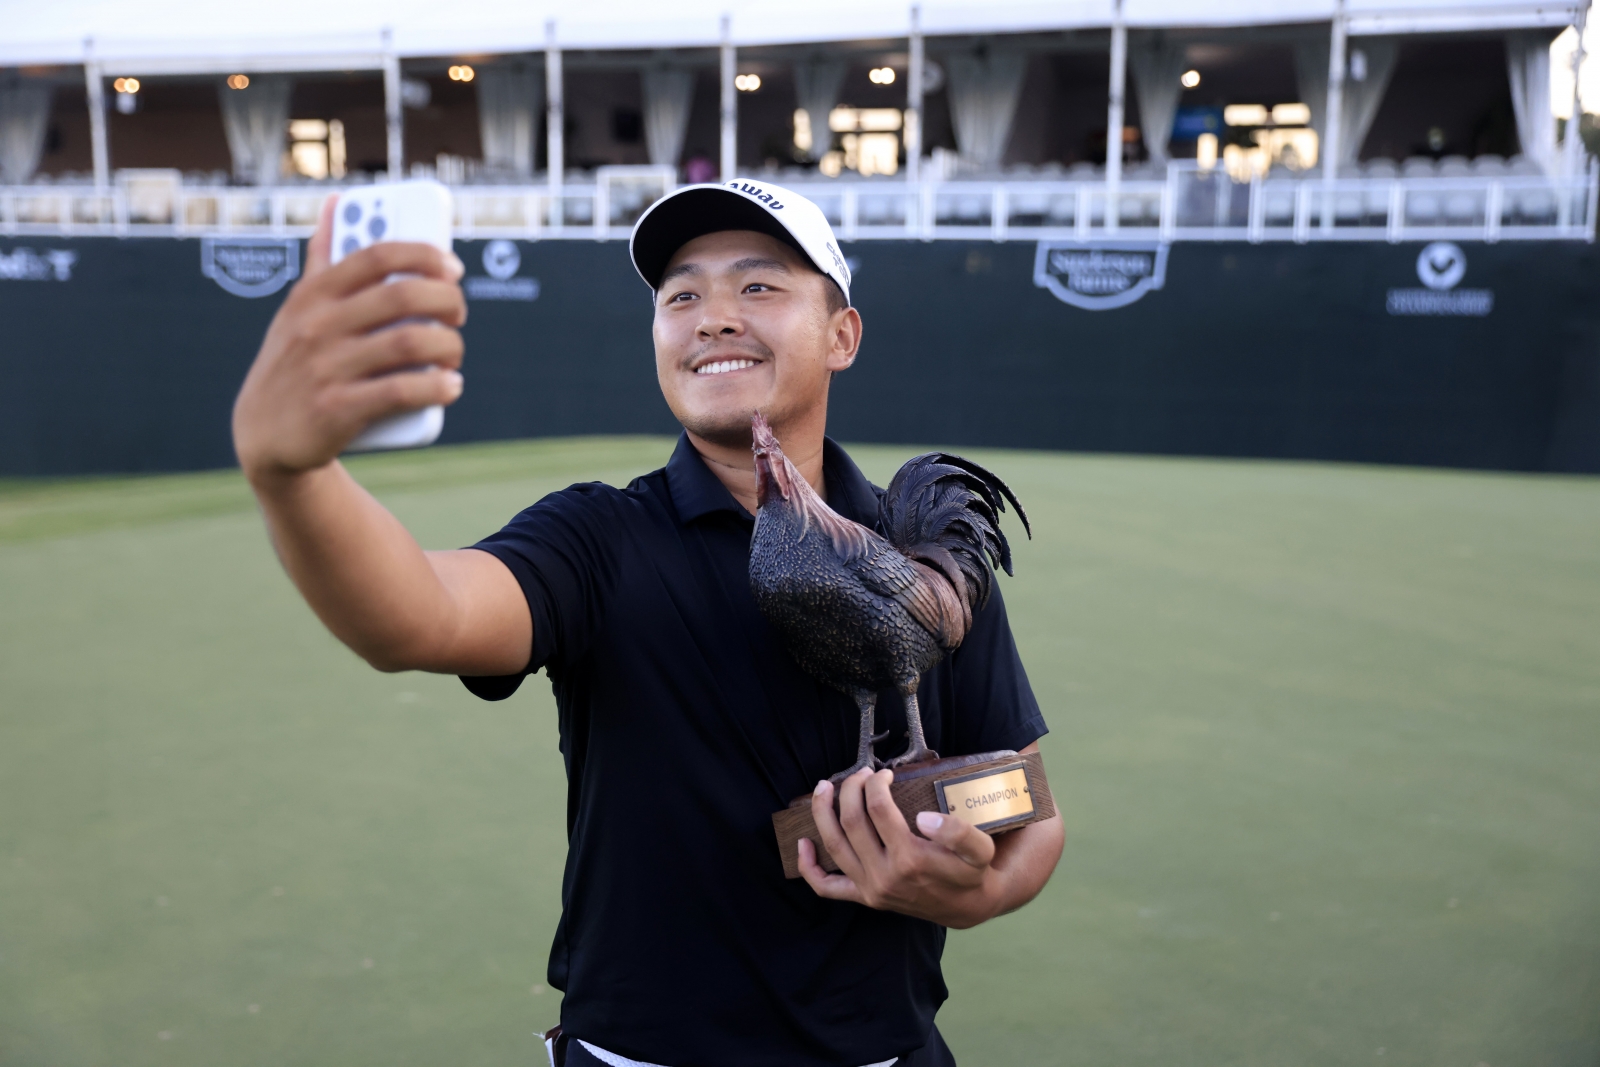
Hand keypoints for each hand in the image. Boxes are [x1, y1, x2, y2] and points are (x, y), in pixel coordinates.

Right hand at [233, 194, 467, 484]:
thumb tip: (337, 203)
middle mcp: (317, 326)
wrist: (265, 436)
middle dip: (447, 301)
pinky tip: (450, 386)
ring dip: (449, 347)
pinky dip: (437, 387)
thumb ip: (322, 258)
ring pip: (410, 344)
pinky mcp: (337, 411)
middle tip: (457, 314)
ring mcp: (326, 368)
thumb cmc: (295, 362)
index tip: (452, 267)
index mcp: (313, 294)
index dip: (425, 254)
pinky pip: (401, 392)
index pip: (378, 254)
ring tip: (453, 355)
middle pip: (403, 297)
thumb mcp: (299, 307)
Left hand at [798, 767, 1002, 928]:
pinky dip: (809, 867)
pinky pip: (827, 887)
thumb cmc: (971, 871)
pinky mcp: (864, 898)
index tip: (884, 774)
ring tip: (823, 788)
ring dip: (822, 813)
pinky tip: (801, 843)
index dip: (876, 784)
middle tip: (859, 774)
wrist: (966, 906)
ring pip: (834, 846)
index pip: (879, 809)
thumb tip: (925, 818)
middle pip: (852, 821)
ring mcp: (871, 888)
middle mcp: (885, 875)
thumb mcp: (979, 849)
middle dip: (850, 789)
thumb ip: (958, 832)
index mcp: (911, 859)